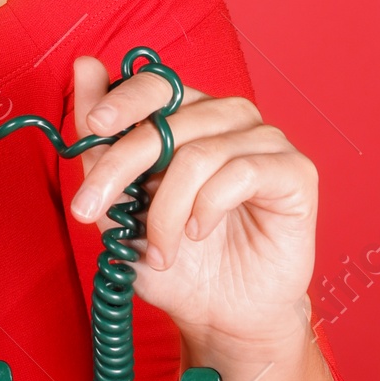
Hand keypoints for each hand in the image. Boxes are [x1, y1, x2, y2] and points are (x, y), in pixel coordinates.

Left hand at [68, 56, 318, 354]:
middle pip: (168, 120)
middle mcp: (227, 118)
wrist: (221, 315)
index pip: (156, 84)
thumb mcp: (120, 203)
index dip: (123, 101)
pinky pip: (241, 172)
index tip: (93, 128)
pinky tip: (199, 233)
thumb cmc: (176, 260)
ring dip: (166, 210)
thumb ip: (101, 140)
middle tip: (91, 211)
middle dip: (121, 167)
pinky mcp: (294, 170)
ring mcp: (264, 140)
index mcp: (189, 115)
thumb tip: (85, 64)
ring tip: (160, 249)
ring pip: (199, 153)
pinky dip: (208, 208)